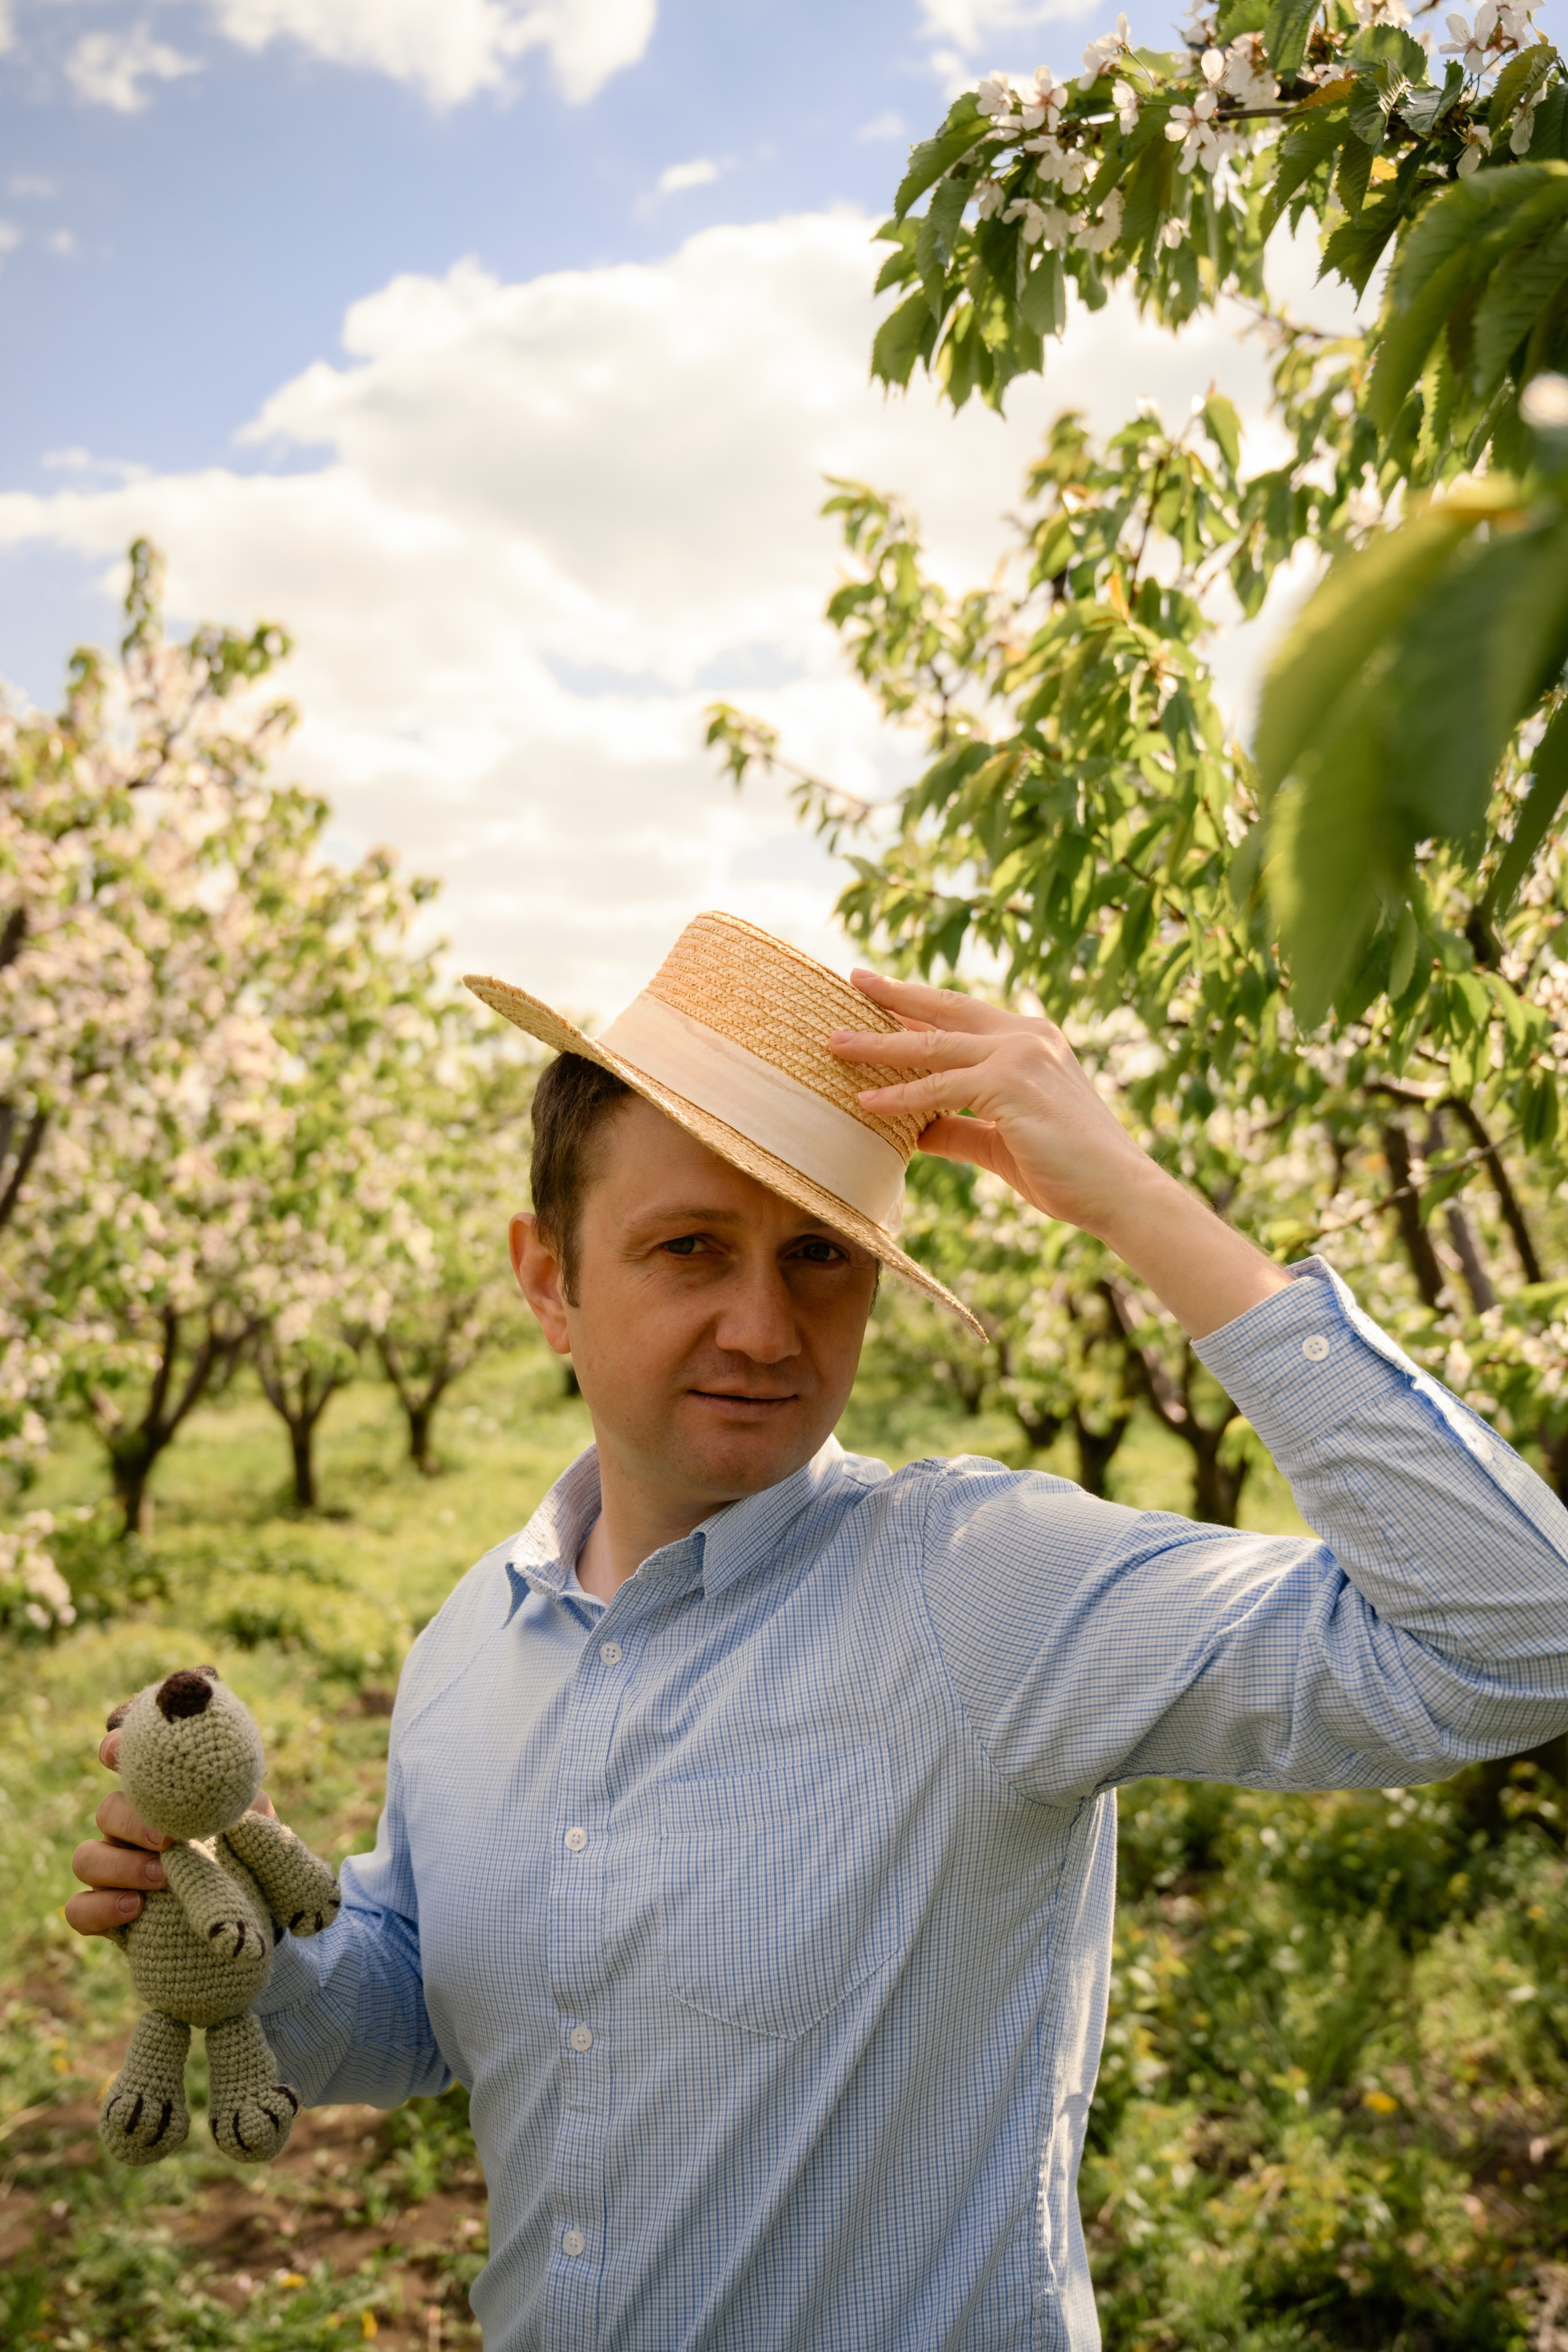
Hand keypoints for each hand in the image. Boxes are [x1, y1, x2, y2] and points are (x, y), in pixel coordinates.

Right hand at [64, 1719, 275, 1939]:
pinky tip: (135, 1908)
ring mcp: (115, 1872)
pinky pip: (79, 1909)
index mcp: (162, 1799)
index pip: (127, 1764)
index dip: (115, 1751)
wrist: (252, 1917)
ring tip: (161, 1878)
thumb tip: (242, 1801)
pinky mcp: (107, 1915)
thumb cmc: (252, 1860)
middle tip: (168, 1841)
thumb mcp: (259, 1828)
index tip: (117, 1753)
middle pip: (108, 1811)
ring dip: (119, 1866)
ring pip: (86, 1858)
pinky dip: (101, 1907)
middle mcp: (131, 1830)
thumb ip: (250, 1808)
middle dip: (131, 1823)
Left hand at [832, 971, 1289, 1339]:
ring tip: (834, 1043)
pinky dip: (901, 1096)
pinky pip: (941, 1088)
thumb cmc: (1065, 1171)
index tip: (878, 993)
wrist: (1118, 1192)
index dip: (917, 1004)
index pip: (960, 1016)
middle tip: (852, 979)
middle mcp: (1027, 1036)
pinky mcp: (1012, 1085)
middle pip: (943, 1009)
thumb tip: (911, 1130)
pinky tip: (866, 1100)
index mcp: (1031, 1040)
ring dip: (879, 1045)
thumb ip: (957, 1128)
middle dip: (894, 994)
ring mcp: (1021, 1055)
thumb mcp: (999, 1142)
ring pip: (933, 1046)